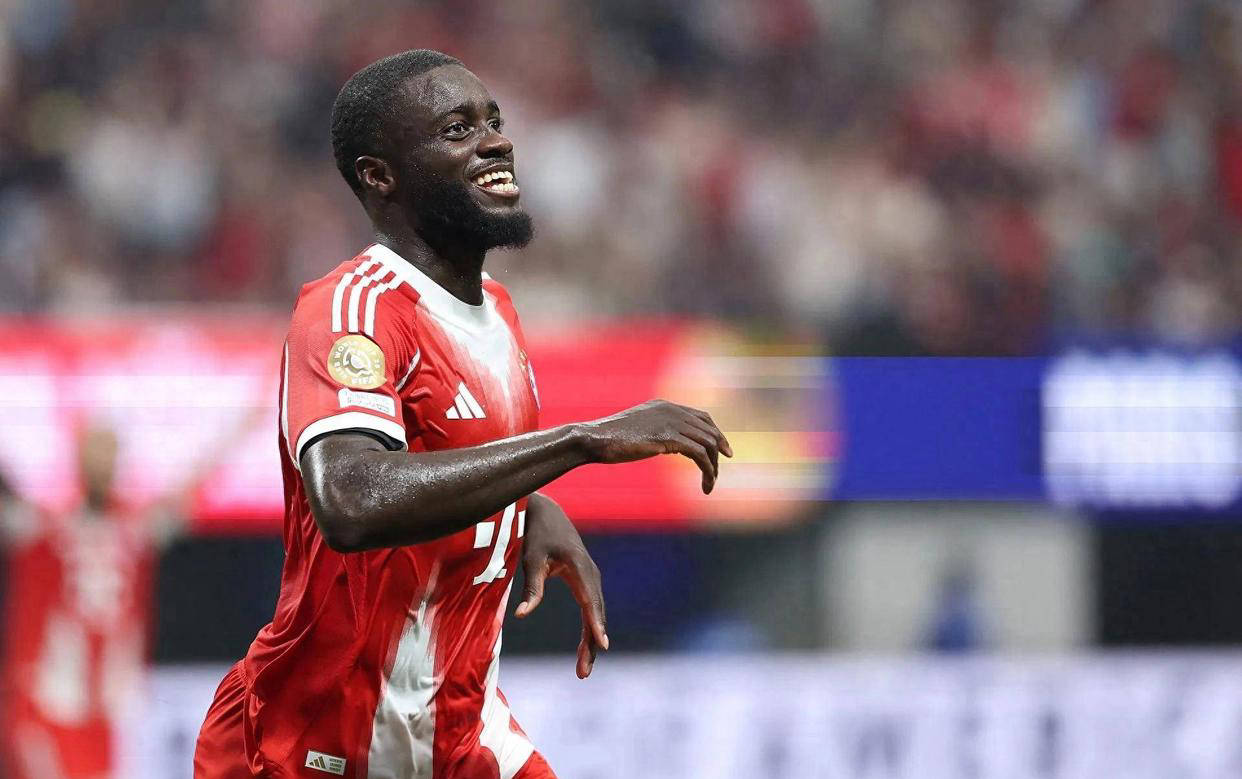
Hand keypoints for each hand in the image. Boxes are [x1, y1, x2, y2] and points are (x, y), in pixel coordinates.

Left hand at [515, 494, 606, 678]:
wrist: (546, 513)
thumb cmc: (536, 534)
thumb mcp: (531, 559)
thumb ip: (531, 588)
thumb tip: (522, 615)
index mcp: (580, 568)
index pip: (590, 601)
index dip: (595, 624)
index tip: (602, 644)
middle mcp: (591, 575)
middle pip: (595, 614)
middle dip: (591, 643)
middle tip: (583, 673)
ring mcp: (591, 579)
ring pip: (595, 614)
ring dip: (591, 641)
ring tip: (583, 669)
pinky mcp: (585, 582)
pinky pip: (591, 609)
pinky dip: (590, 629)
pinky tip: (586, 647)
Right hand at [578, 400, 732, 493]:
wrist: (595, 439)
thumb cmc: (610, 439)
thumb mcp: (638, 430)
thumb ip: (656, 432)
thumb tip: (666, 444)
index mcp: (665, 406)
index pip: (702, 417)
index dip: (716, 434)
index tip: (722, 452)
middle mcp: (672, 410)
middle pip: (709, 431)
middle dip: (718, 453)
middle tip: (716, 474)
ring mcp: (671, 422)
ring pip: (708, 443)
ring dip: (713, 467)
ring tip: (709, 485)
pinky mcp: (669, 438)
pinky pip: (699, 454)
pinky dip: (707, 470)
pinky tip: (705, 484)